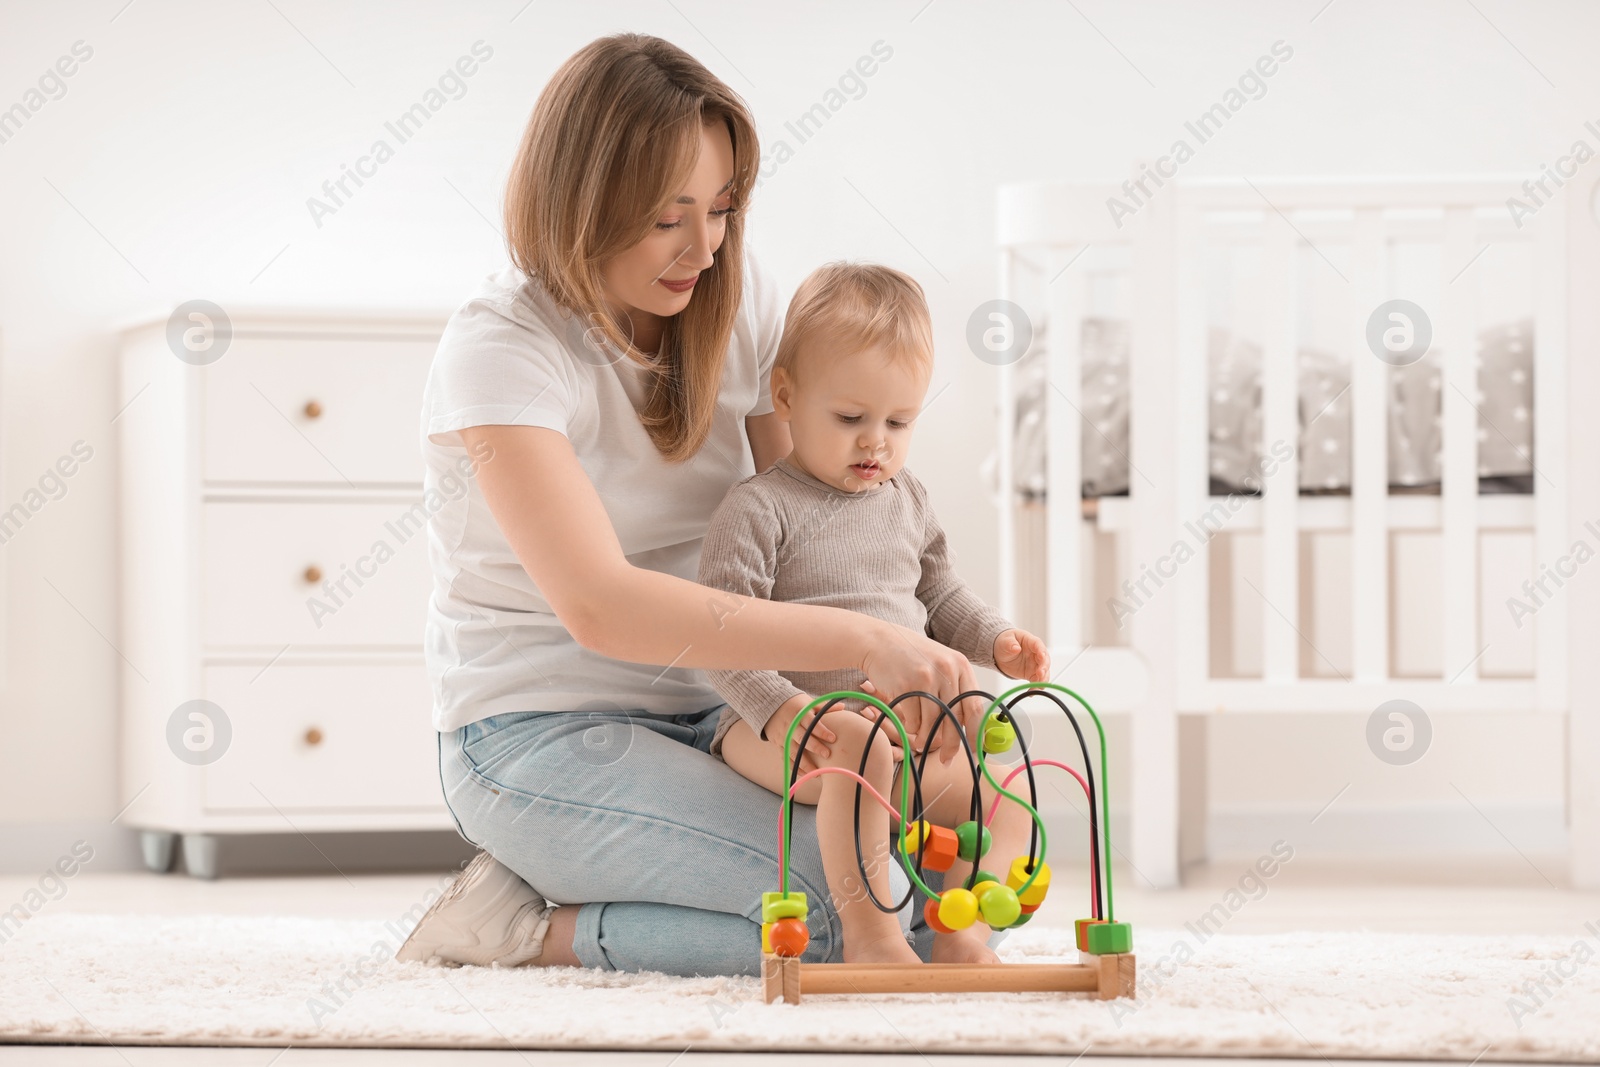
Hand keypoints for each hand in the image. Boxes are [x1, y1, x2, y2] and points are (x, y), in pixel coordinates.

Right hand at [763, 693, 836, 777]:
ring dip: (805, 763)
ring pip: (793, 752)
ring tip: (817, 772)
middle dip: (815, 747)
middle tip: (827, 755)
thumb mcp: (808, 702)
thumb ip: (824, 707)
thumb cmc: (795, 705)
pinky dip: (795, 767)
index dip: (821, 731)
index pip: (811, 723)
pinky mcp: (779, 745)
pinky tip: (806, 775)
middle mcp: (791, 727)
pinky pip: (786, 758)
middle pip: (802, 738)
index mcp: (800, 715)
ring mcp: (784, 737)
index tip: (833, 738)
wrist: (771, 706)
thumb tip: (843, 706)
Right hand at [856, 622, 980, 766]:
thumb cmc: (911, 657)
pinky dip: (910, 727)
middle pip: (955, 719)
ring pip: (933, 723)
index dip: (975, 733)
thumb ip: (955, 689)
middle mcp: (947, 670)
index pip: (976, 707)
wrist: (879, 641)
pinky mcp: (907, 685)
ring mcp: (927, 677)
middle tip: (946, 759)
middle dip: (951, 745)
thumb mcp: (940, 665)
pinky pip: (913, 721)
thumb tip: (967, 728)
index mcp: (961, 665)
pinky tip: (907, 721)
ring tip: (920, 742)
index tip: (972, 749)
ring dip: (926, 738)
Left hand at [993, 628, 1049, 682]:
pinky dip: (1035, 687)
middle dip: (1044, 668)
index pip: (1039, 646)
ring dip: (1042, 680)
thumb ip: (1010, 644)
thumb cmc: (1006, 642)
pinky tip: (1031, 692)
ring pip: (1044, 673)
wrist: (1001, 653)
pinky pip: (1036, 681)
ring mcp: (1035, 665)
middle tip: (1040, 674)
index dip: (1041, 651)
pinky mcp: (1032, 674)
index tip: (1042, 656)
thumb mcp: (1005, 641)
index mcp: (1031, 642)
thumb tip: (1016, 648)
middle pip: (1045, 661)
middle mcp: (1036, 654)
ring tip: (1037, 687)